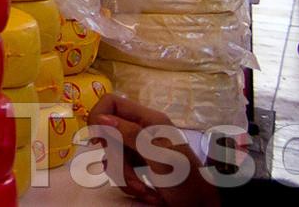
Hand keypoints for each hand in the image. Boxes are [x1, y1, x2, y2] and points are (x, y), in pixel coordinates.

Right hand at [87, 94, 219, 206]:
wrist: (201, 206)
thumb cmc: (185, 180)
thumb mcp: (158, 156)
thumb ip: (130, 135)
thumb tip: (101, 119)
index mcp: (149, 120)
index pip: (111, 102)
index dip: (98, 117)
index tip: (97, 140)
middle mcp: (142, 130)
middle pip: (108, 133)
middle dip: (116, 158)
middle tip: (130, 173)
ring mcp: (139, 147)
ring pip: (111, 153)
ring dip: (123, 176)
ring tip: (143, 189)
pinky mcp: (138, 164)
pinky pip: (118, 168)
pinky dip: (128, 183)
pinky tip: (145, 192)